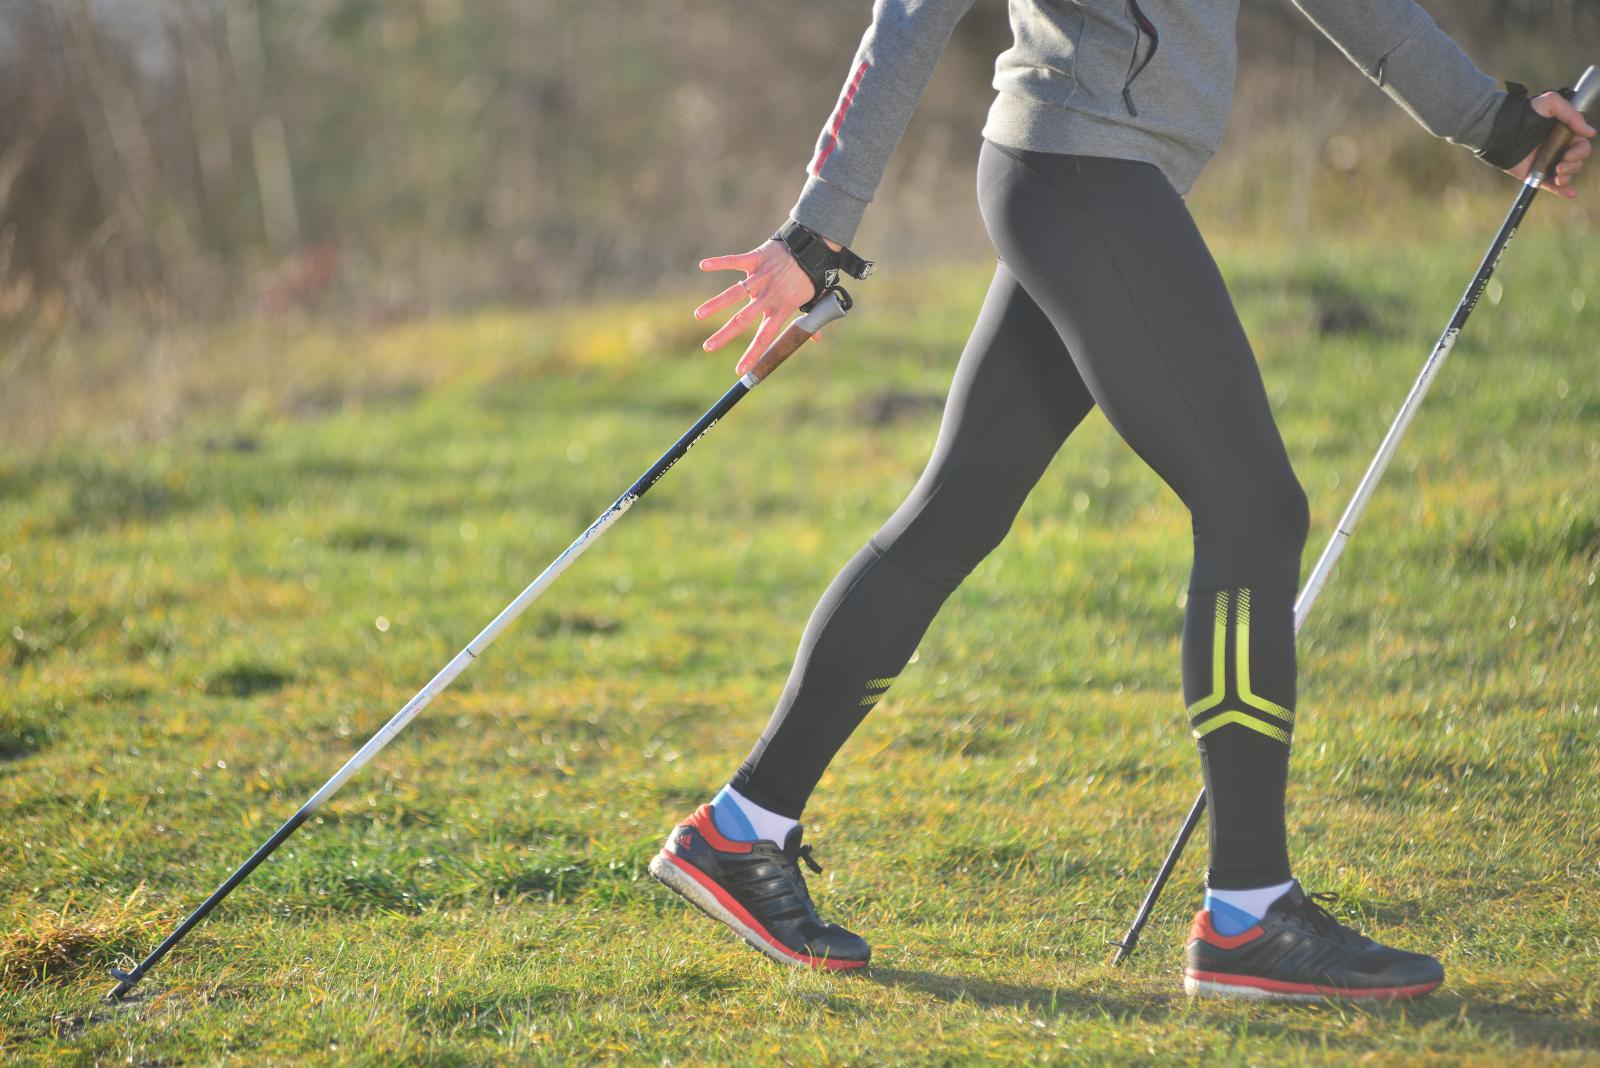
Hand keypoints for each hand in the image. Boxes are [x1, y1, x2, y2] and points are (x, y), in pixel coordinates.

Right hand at [695, 238, 830, 374]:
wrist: (813, 248)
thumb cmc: (810, 278)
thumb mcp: (811, 302)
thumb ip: (808, 321)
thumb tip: (815, 339)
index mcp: (781, 309)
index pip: (765, 337)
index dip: (753, 354)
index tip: (740, 371)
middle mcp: (769, 296)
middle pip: (744, 319)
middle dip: (725, 335)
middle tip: (708, 347)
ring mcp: (761, 277)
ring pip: (735, 293)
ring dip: (716, 304)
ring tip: (699, 315)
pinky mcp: (757, 258)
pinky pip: (735, 261)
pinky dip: (720, 262)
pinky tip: (703, 265)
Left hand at [1506, 91, 1594, 197]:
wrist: (1502, 129)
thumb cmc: (1526, 113)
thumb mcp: (1551, 103)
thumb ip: (1572, 115)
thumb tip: (1590, 132)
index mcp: (1565, 134)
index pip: (1582, 145)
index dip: (1580, 151)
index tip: (1570, 153)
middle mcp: (1558, 148)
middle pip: (1577, 161)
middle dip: (1574, 165)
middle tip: (1561, 165)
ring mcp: (1547, 162)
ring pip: (1567, 174)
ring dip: (1568, 177)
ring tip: (1558, 174)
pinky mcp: (1535, 173)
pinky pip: (1551, 185)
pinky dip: (1562, 190)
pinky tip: (1570, 193)